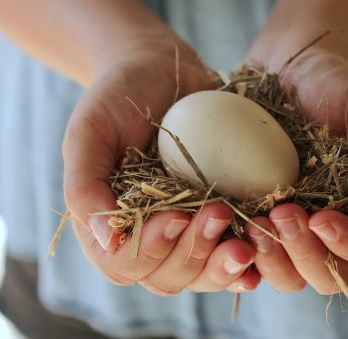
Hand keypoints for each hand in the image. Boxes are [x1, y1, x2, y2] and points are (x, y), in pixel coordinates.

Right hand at [62, 42, 260, 293]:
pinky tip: (263, 253)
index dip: (151, 250)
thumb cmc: (117, 97)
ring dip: (225, 266)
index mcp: (110, 228)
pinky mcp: (219, 218)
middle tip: (219, 213)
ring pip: (203, 274)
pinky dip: (248, 262)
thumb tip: (105, 239)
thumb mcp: (89, 131)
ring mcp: (186, 232)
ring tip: (248, 243)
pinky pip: (232, 252)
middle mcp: (149, 238)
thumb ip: (84, 185)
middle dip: (196, 254)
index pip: (127, 264)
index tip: (175, 215)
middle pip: (169, 277)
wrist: (159, 70)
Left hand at [244, 48, 347, 293]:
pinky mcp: (256, 221)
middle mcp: (333, 229)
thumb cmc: (335, 85)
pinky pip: (249, 257)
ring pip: (288, 277)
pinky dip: (238, 250)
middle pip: (328, 277)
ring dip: (272, 260)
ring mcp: (293, 231)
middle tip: (282, 212)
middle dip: (305, 254)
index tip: (322, 217)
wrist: (286, 68)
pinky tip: (225, 222)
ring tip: (253, 221)